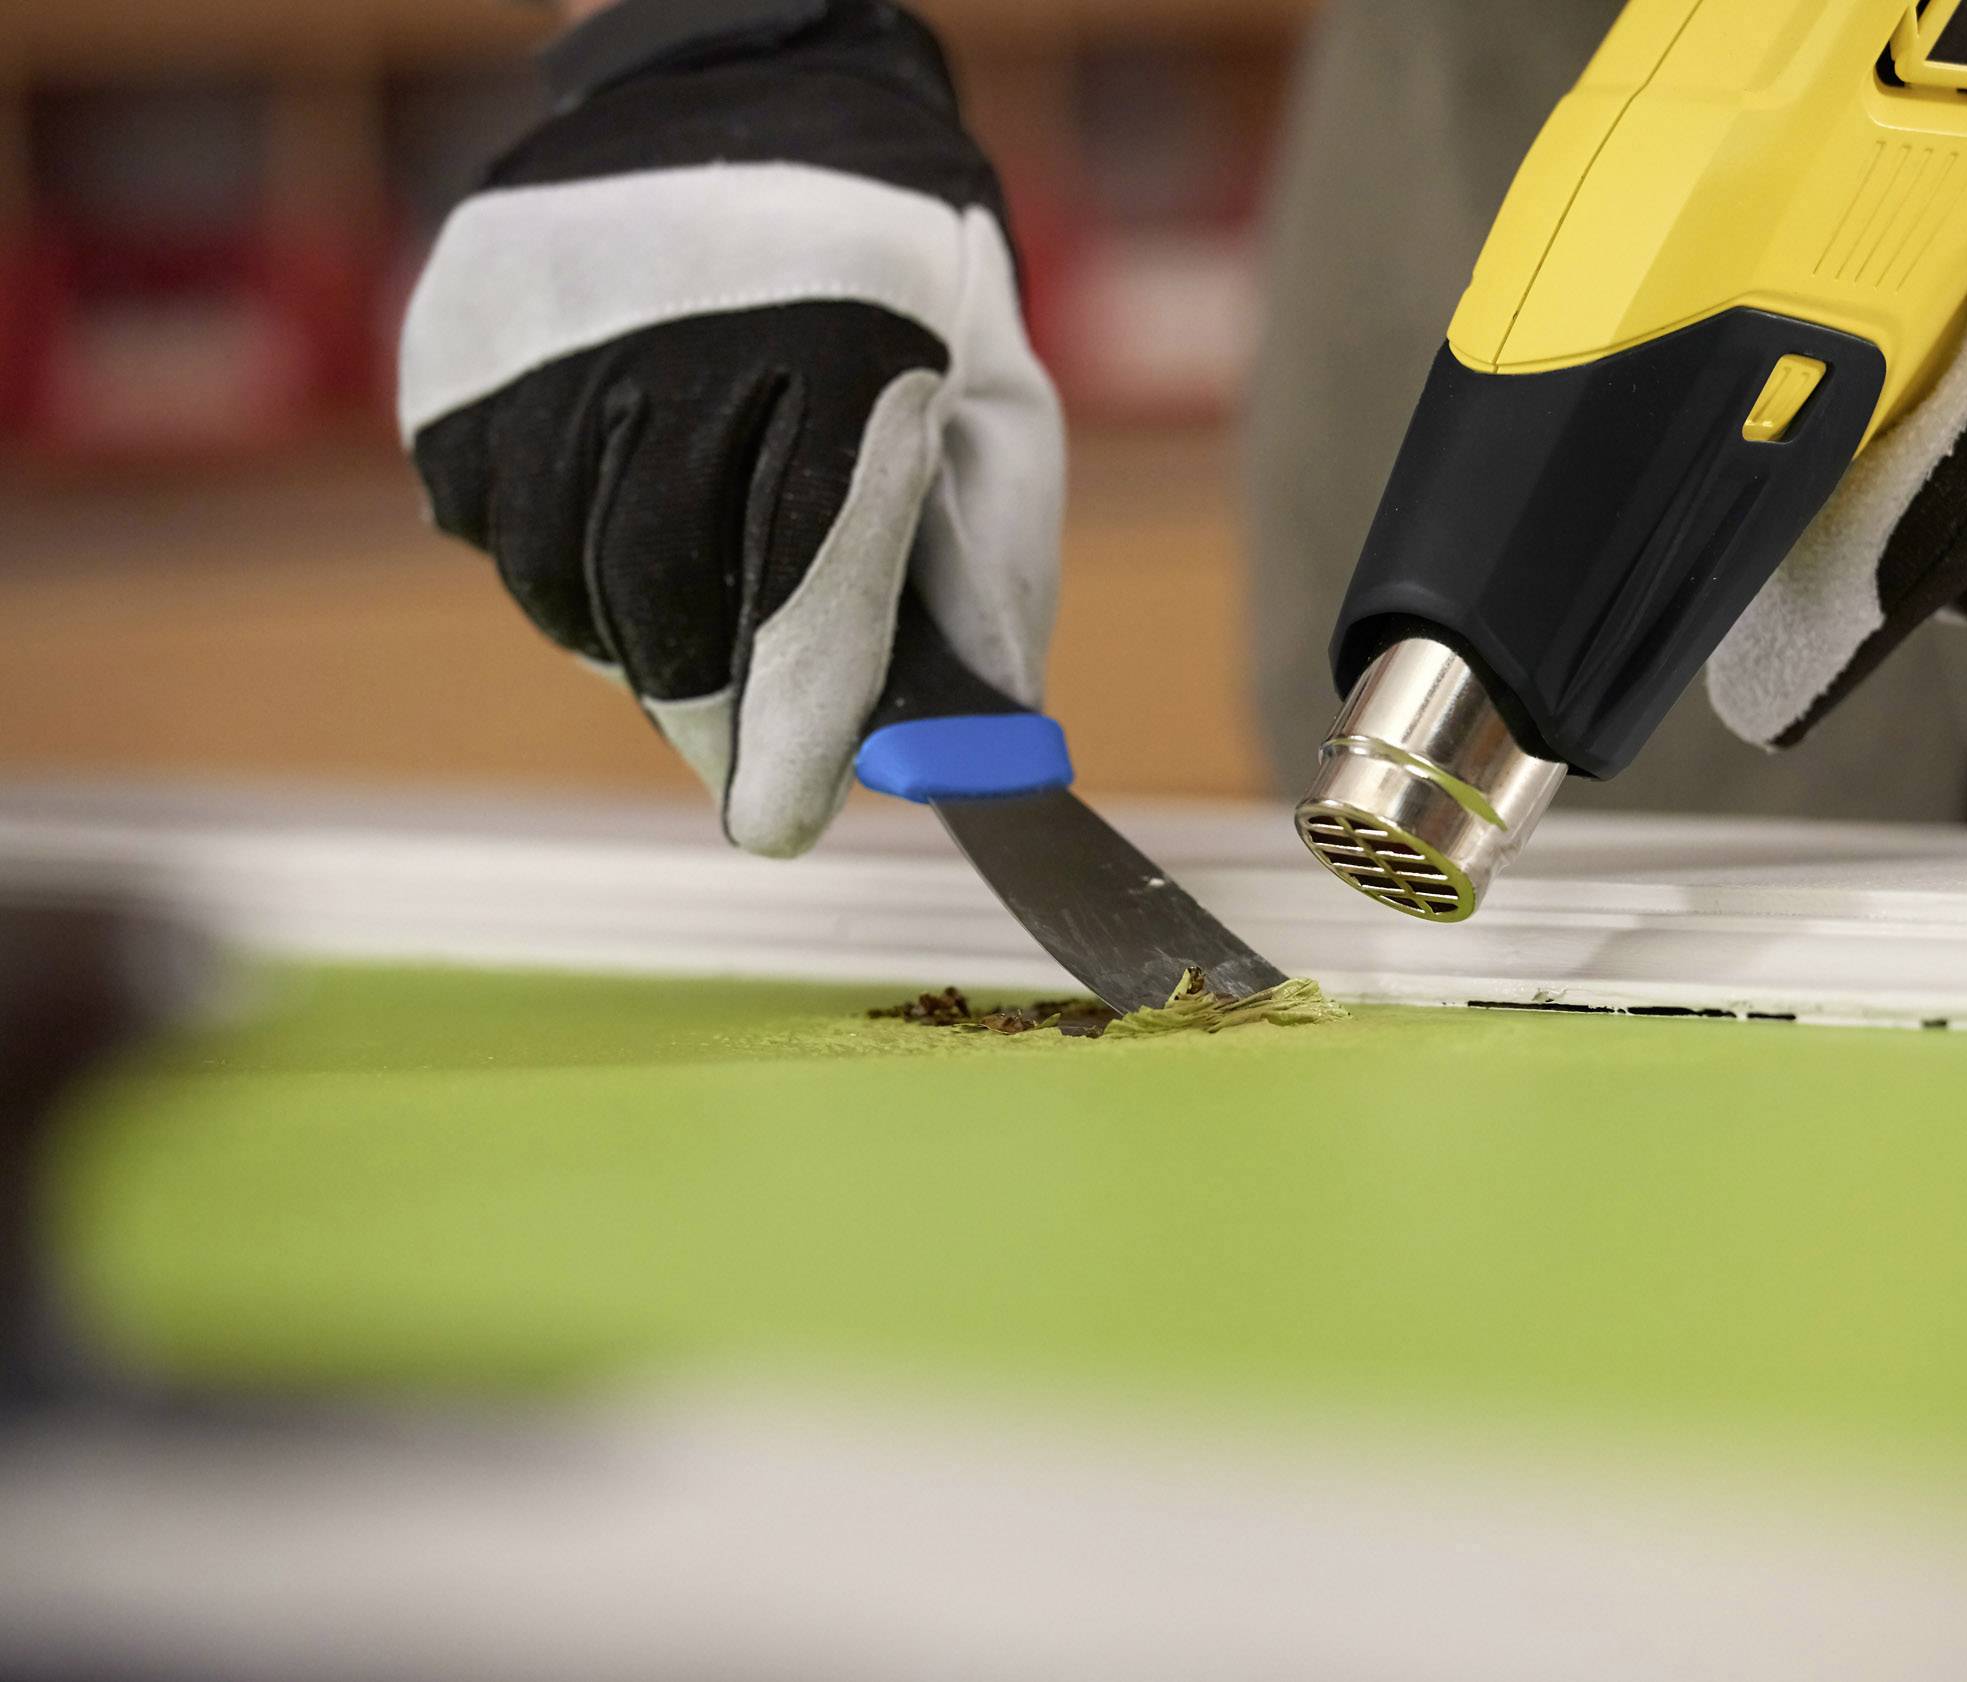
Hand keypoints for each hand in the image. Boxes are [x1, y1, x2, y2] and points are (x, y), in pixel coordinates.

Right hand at [398, 0, 1062, 855]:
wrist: (760, 110)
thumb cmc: (908, 304)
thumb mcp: (996, 426)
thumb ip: (979, 594)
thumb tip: (946, 763)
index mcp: (849, 356)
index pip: (805, 591)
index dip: (790, 730)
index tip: (777, 821)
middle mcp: (684, 343)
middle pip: (671, 616)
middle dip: (718, 713)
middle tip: (750, 751)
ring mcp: (551, 340)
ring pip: (569, 588)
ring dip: (637, 639)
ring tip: (700, 593)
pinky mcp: (459, 348)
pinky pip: (493, 527)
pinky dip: (559, 560)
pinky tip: (624, 506)